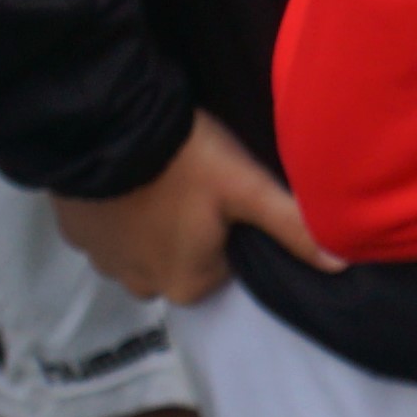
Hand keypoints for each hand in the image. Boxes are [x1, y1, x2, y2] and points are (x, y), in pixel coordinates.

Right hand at [53, 113, 338, 304]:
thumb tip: (344, 263)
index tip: (226, 196)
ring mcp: (101, 261)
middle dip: (188, 230)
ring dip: (150, 221)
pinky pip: (106, 230)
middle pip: (181, 261)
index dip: (229, 228)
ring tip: (163, 176)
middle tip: (195, 182)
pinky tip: (129, 176)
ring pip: (141, 248)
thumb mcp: (248, 188)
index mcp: (188, 285)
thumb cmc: (187, 162)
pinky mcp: (72, 233)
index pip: (223, 264)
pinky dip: (117, 209)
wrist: (105, 129)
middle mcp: (141, 286)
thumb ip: (293, 226)